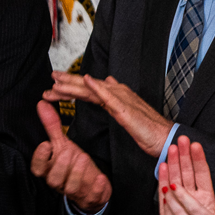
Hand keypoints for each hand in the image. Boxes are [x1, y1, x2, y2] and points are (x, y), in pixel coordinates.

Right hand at [30, 101, 110, 213]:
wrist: (88, 186)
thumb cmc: (73, 163)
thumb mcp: (63, 144)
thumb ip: (52, 126)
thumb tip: (42, 104)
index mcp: (49, 170)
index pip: (38, 167)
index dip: (40, 158)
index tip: (46, 144)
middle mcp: (59, 182)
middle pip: (53, 178)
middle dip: (61, 165)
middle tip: (69, 152)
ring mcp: (74, 191)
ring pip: (71, 187)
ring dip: (77, 173)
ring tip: (84, 158)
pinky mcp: (89, 197)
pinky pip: (91, 195)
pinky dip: (96, 187)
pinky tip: (100, 178)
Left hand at [45, 71, 171, 155]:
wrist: (163, 137)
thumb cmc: (146, 127)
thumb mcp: (126, 112)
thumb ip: (116, 98)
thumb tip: (109, 82)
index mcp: (115, 95)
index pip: (88, 90)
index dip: (70, 88)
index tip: (53, 87)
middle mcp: (117, 93)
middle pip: (87, 86)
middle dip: (67, 82)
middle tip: (51, 77)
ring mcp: (121, 99)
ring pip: (93, 89)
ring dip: (74, 84)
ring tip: (57, 82)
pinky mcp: (125, 108)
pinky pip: (110, 96)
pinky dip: (98, 87)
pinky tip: (87, 81)